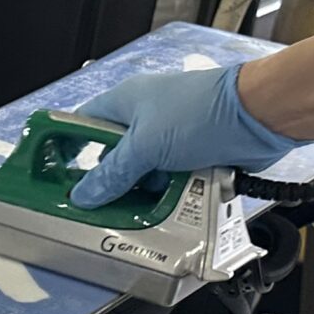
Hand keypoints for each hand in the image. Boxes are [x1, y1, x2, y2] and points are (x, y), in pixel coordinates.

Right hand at [68, 63, 300, 207]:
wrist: (259, 115)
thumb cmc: (199, 113)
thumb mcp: (145, 146)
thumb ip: (112, 173)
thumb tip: (83, 195)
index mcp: (126, 102)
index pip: (84, 124)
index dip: (68, 147)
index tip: (54, 174)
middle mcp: (147, 118)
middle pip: (115, 157)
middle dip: (112, 182)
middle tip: (101, 207)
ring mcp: (172, 138)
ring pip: (145, 174)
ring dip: (145, 192)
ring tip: (141, 211)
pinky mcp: (195, 155)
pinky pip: (172, 181)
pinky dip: (171, 195)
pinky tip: (170, 208)